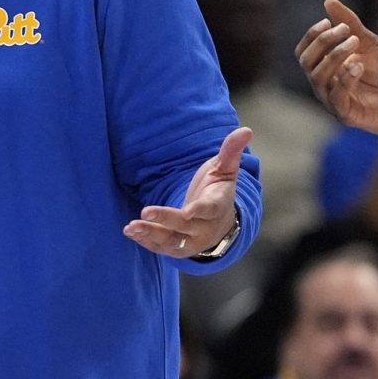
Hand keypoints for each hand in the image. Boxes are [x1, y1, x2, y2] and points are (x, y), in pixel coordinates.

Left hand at [124, 127, 250, 257]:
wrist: (219, 224)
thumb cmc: (218, 191)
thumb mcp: (226, 170)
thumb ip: (231, 151)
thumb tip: (246, 130)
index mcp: (217, 206)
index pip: (209, 209)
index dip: (199, 210)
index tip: (187, 211)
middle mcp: (205, 227)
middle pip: (185, 226)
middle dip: (165, 219)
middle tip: (145, 212)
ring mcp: (191, 241)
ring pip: (171, 241)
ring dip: (151, 234)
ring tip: (131, 227)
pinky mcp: (178, 248)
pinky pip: (161, 248)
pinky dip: (146, 241)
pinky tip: (130, 231)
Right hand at [296, 0, 377, 139]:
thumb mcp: (368, 43)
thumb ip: (349, 23)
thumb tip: (328, 1)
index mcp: (324, 68)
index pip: (303, 51)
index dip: (312, 36)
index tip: (328, 21)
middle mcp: (323, 85)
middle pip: (306, 62)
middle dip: (323, 43)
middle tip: (346, 31)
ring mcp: (331, 101)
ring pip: (317, 78)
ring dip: (334, 56)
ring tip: (354, 43)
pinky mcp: (346, 115)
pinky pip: (336, 97)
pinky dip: (345, 80)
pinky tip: (359, 66)